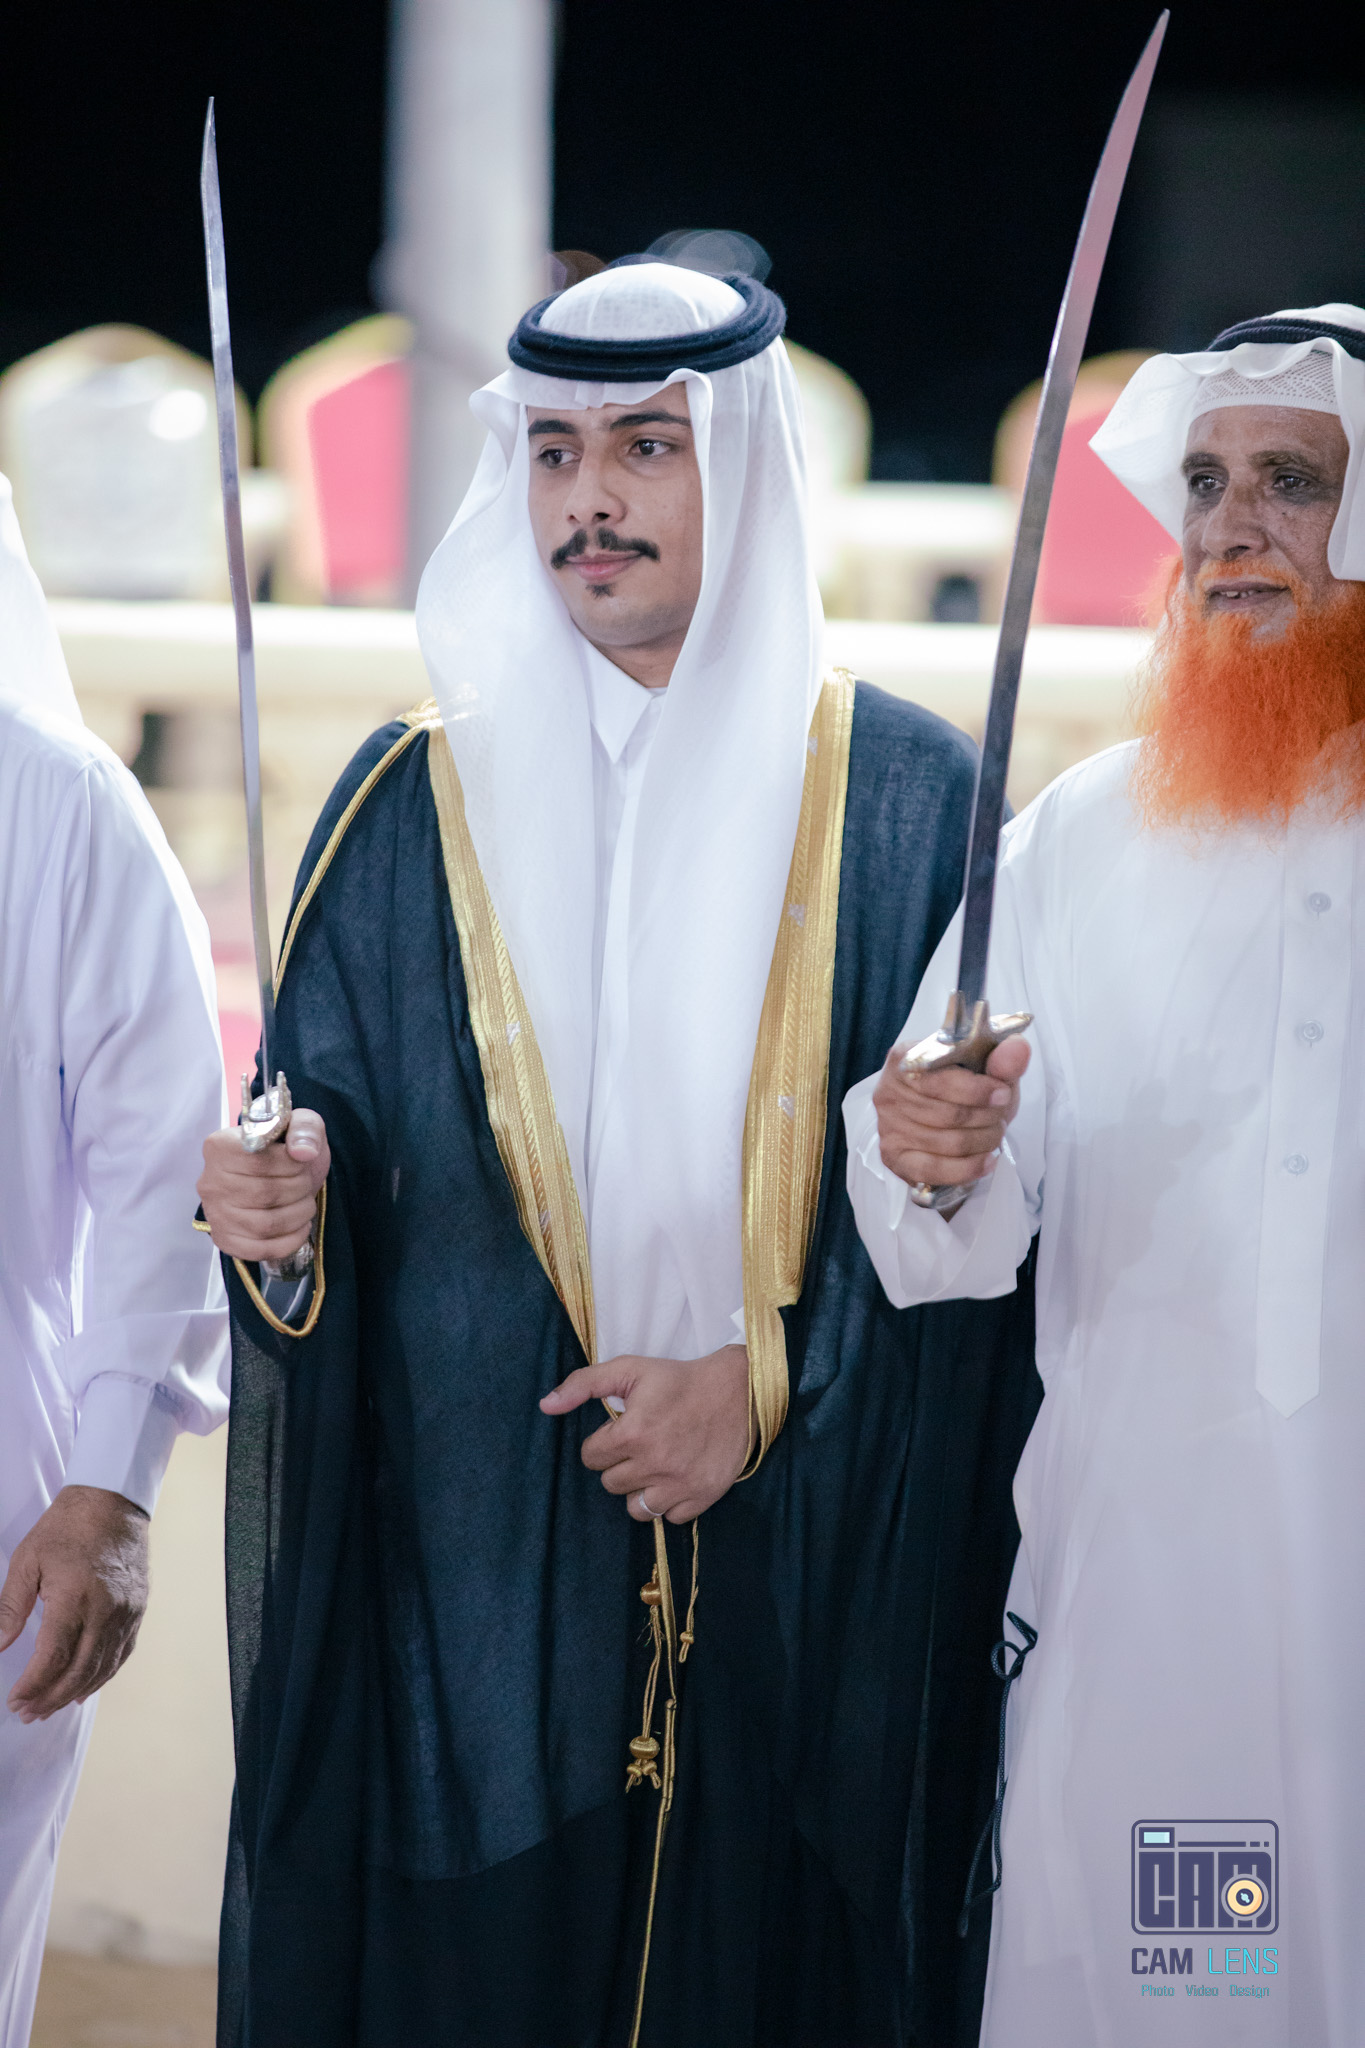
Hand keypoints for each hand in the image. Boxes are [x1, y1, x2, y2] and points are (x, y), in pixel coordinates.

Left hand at [0, 1486, 149, 1721]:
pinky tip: (83, 1689)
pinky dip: (101, 1677)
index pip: (52, 1657)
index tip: (14, 1701)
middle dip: (49, 1698)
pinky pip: (120, 1654)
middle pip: (77, 1671)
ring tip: (49, 1707)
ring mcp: (126, 1612)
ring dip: (73, 1693)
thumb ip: (11, 1607)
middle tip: (27, 1713)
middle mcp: (105, 1610)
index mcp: (74, 1596)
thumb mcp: (27, 1561)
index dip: (32, 1685)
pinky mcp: (137, 1610)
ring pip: (101, 1668)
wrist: (113, 1502)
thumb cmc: (65, 1528)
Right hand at [197, 1107, 329, 1260]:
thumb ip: (305, 1129)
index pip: (259, 1160)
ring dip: (298, 1215)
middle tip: (306, 1184)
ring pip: (264, 1224)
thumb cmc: (286, 1150)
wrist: (279, 1176)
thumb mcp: (301, 1125)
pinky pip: (258, 1250)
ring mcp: (214, 1213)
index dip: (291, 1164)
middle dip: (299, 1190)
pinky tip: (299, 1227)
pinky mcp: (224, 1239)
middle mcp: (209, 1180)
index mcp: (220, 1146)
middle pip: (264, 1194)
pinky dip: (288, 1242)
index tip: (301, 1161)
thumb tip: (304, 1152)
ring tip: (305, 1204)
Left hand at [540, 1345, 751, 1522]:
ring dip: (639, 1489)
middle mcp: (654, 1464)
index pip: (591, 1458)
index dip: (603, 1443)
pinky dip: (668, 1502)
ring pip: (635, 1509)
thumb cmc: (679, 1380)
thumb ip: (584, 1384)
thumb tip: (545, 1406)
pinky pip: (668, 1518)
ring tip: (654, 1466)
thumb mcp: (630, 1369)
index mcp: (633, 1434)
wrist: (739, 1392)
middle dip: (620, 1465)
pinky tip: (675, 1478)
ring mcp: (679, 1485)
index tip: (622, 1431)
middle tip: (641, 1445)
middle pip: (610, 1484)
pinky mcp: (702, 1497)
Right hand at [873, 1035, 1029, 1190]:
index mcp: (906, 1058)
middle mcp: (889, 1092)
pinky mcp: (894, 1158)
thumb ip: (1002, 1059)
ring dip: (984, 1142)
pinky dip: (968, 1168)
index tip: (1003, 1094)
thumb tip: (1018, 1049)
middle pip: (948, 1114)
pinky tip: (987, 1161)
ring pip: (948, 1143)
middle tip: (1002, 1118)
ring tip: (996, 1135)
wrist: (945, 1117)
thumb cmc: (964, 1088)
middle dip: (987, 1119)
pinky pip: (935, 1169)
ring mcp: (888, 1127)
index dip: (977, 1090)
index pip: (940, 1079)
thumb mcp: (986, 1070)